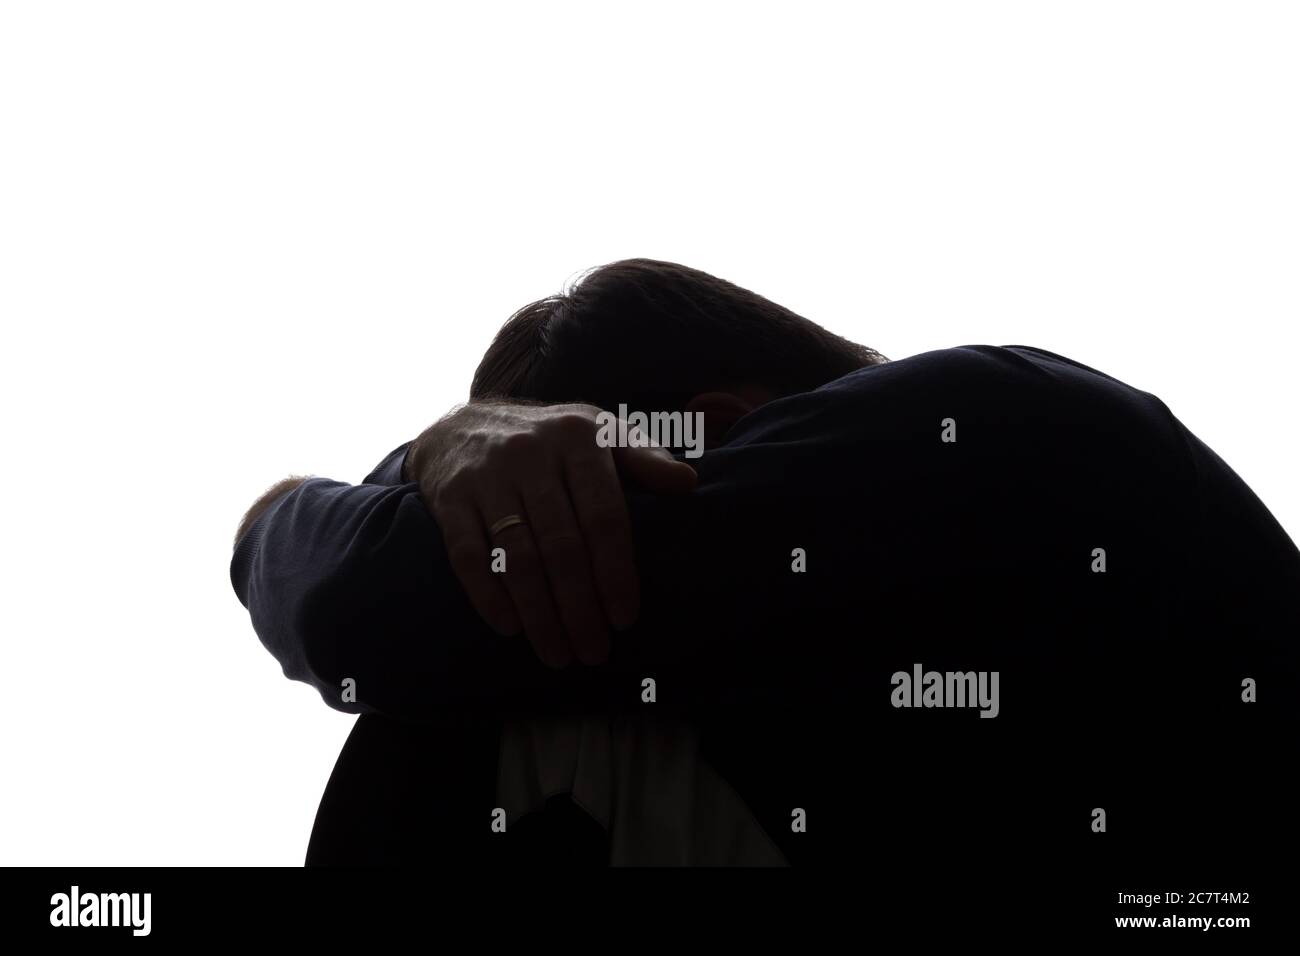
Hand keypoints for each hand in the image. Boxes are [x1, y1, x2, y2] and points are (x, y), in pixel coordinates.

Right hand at [404, 401, 697, 667]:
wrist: (462, 427)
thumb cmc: (550, 441)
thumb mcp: (599, 433)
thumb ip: (644, 457)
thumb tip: (689, 483)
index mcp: (578, 437)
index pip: (604, 516)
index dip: (616, 572)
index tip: (625, 618)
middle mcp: (531, 453)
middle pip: (561, 545)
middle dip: (580, 607)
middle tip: (594, 652)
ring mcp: (487, 475)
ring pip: (517, 557)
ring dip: (540, 614)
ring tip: (558, 654)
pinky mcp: (449, 497)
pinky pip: (468, 555)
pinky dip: (489, 596)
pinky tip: (510, 628)